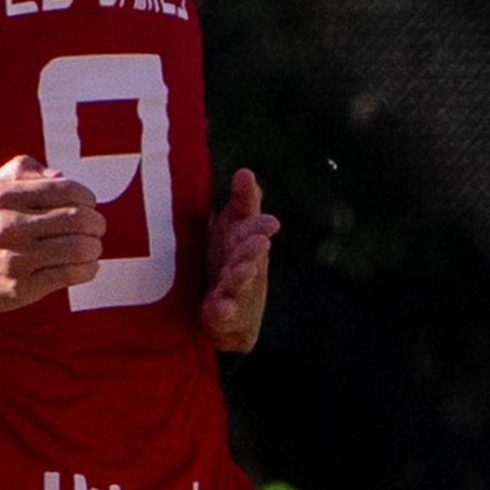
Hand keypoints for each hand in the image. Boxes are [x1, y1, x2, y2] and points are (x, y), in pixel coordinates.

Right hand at [0, 158, 104, 312]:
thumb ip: (24, 171)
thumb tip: (62, 176)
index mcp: (4, 196)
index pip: (66, 190)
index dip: (87, 197)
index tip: (89, 205)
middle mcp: (8, 226)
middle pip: (77, 219)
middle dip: (96, 224)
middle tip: (97, 228)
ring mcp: (15, 259)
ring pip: (78, 248)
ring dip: (94, 247)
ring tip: (92, 247)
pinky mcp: (21, 288)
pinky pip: (70, 275)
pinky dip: (88, 269)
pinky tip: (86, 266)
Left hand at [200, 169, 279, 352]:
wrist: (231, 313)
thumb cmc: (230, 260)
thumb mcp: (235, 228)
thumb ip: (243, 202)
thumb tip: (246, 172)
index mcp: (244, 240)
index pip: (252, 226)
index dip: (259, 221)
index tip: (268, 218)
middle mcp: (245, 265)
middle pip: (250, 255)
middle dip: (254, 247)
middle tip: (260, 241)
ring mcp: (236, 292)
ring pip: (240, 283)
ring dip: (243, 276)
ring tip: (246, 269)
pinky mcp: (225, 317)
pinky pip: (224, 315)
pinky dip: (223, 312)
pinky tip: (221, 308)